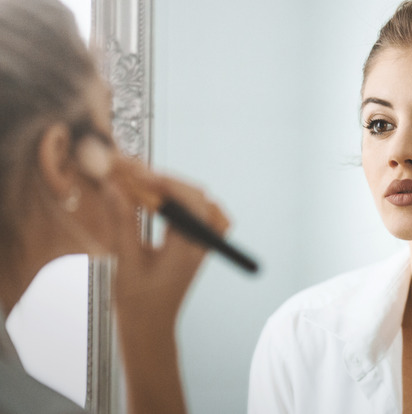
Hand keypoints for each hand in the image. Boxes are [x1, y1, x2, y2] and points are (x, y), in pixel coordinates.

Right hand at [106, 158, 229, 325]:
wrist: (151, 328)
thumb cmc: (138, 302)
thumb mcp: (125, 261)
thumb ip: (123, 221)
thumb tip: (115, 187)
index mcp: (188, 249)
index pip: (190, 202)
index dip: (167, 182)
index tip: (139, 174)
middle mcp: (201, 246)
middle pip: (199, 199)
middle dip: (169, 183)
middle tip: (137, 176)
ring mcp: (203, 247)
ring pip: (205, 206)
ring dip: (179, 191)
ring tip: (150, 187)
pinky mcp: (198, 248)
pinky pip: (204, 217)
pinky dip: (186, 203)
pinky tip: (164, 202)